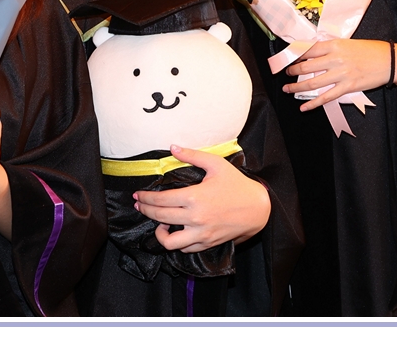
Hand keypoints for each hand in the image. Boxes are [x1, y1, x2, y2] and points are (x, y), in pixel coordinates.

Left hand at [134, 145, 269, 252]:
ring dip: (159, 233)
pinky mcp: (208, 243)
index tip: (138, 195)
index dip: (145, 198)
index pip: (160, 200)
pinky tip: (175, 231)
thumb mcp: (216, 164)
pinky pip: (185, 248)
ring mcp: (201, 233)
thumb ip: (192, 155)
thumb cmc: (237, 184)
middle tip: (140, 206)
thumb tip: (172, 148)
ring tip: (158, 223)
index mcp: (194, 197)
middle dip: (145, 211)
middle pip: (159, 218)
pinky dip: (176, 242)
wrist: (258, 208)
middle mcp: (195, 218)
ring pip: (169, 242)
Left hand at [283, 38, 396, 113]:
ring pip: (312, 82)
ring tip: (288, 89)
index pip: (307, 50)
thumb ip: (330, 48)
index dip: (293, 56)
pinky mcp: (347, 87)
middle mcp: (335, 58)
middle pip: (306, 67)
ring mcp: (341, 74)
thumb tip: (312, 53)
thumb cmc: (369, 50)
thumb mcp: (347, 43)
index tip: (285, 59)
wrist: (390, 60)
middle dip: (292, 72)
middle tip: (286, 75)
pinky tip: (304, 107)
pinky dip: (312, 103)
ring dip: (297, 87)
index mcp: (334, 45)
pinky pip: (326, 97)